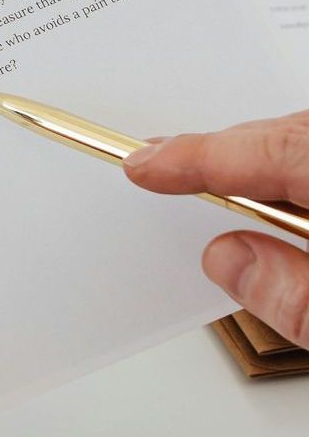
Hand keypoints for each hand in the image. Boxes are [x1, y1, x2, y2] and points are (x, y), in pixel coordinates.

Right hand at [126, 114, 308, 345]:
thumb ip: (299, 300)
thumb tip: (228, 259)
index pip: (281, 150)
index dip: (200, 156)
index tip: (143, 165)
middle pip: (295, 137)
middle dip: (223, 149)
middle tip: (155, 162)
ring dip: (263, 158)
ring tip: (207, 173)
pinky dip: (295, 167)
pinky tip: (279, 194)